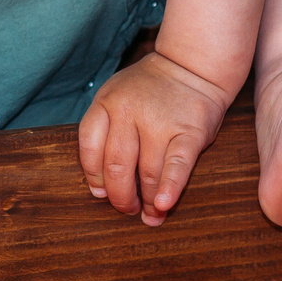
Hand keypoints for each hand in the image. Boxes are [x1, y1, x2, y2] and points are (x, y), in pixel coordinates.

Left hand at [77, 51, 230, 225]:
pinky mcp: (189, 131)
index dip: (94, 176)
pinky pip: (177, 166)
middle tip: (127, 209)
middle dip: (121, 196)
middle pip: (117, 166)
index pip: (90, 148)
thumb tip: (100, 189)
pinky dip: (169, 188)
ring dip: (147, 200)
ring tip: (150, 215)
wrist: (192, 66)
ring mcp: (160, 121)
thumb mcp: (116, 96)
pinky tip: (163, 205)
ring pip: (147, 172)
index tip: (101, 193)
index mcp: (107, 103)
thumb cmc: (150, 90)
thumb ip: (105, 133)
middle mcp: (129, 111)